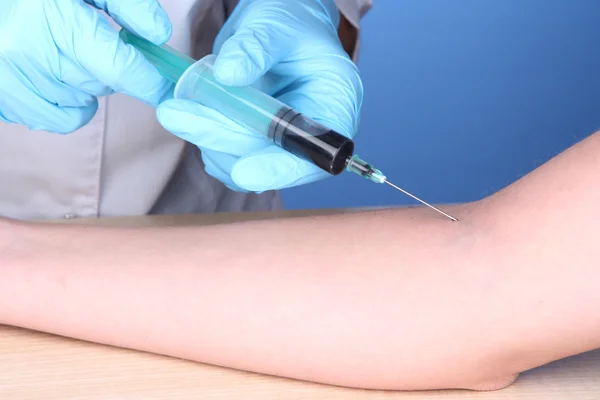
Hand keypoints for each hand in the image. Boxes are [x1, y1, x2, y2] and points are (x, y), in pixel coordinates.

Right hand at [0, 0, 172, 133]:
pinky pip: (60, 120)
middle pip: (104, 85)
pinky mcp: (5, 99)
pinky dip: (68, 104)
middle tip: (94, 44)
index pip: (120, 69)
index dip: (152, 83)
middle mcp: (30, 51)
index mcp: (56, 18)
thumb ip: (128, 4)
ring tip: (64, 53)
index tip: (169, 90)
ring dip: (87, 85)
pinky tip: (55, 77)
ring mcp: (12, 79)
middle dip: (111, 69)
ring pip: (84, 103)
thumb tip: (159, 35)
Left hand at [157, 0, 362, 191]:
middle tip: (174, 115)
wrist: (277, 27)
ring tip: (176, 108)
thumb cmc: (291, 21)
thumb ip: (257, 46)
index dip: (281, 169)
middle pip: (268, 159)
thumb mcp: (278, 24)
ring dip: (205, 140)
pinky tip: (189, 111)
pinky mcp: (254, 143)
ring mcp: (280, 142)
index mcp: (335, 106)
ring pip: (240, 164)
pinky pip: (225, 156)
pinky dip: (202, 138)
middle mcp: (311, 133)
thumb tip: (228, 75)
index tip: (244, 173)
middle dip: (220, 138)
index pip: (316, 154)